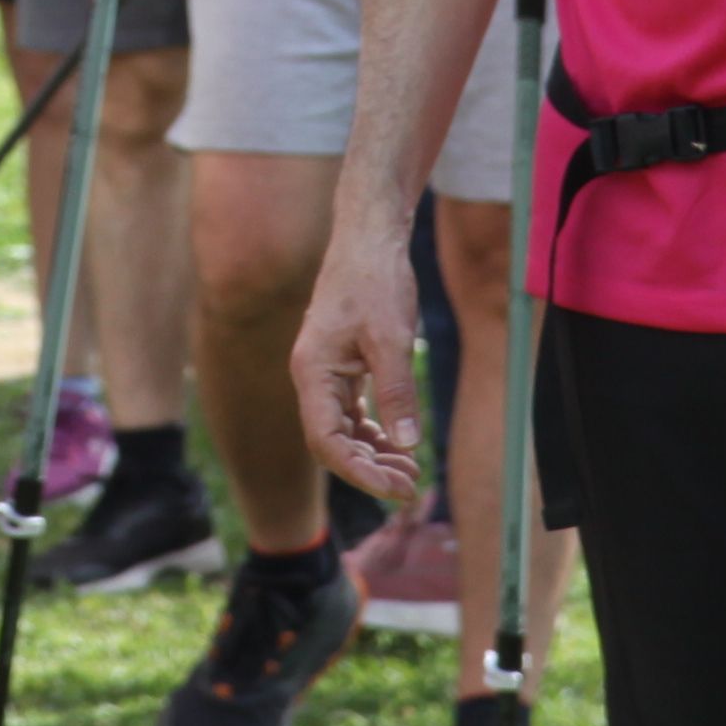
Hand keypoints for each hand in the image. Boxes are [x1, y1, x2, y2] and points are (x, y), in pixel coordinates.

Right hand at [291, 206, 430, 502]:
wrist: (369, 238)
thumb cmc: (375, 281)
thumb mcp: (392, 338)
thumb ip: (397, 391)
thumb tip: (406, 443)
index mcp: (313, 372)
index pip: (327, 440)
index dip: (360, 471)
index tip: (397, 488)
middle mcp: (313, 377)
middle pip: (332, 442)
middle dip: (369, 468)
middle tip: (412, 484)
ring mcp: (326, 373)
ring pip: (343, 430)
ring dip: (373, 454)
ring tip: (411, 470)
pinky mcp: (342, 367)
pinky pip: (352, 413)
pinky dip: (374, 432)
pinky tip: (398, 442)